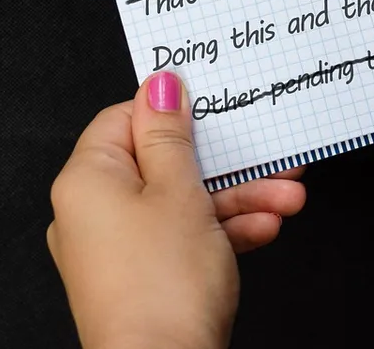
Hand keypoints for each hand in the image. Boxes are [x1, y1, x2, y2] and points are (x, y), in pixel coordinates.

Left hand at [47, 72, 305, 348]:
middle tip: (268, 156)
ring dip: (238, 199)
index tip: (214, 107)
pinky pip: (184, 238)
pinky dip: (224, 231)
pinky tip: (265, 228)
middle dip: (226, 164)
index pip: (125, 119)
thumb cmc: (163, 288)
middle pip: (164, 164)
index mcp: (87, 180)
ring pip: (182, 203)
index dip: (173, 111)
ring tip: (287, 198)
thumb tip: (159, 85)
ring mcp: (117, 249)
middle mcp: (92, 212)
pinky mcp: (142, 278)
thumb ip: (171, 134)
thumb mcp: (179, 191)